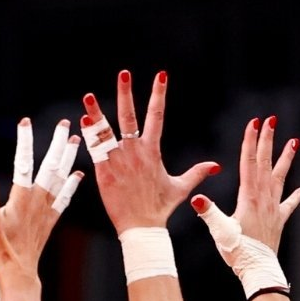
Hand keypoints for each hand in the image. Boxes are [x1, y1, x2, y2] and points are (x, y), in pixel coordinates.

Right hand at [0, 117, 82, 278]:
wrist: (18, 273)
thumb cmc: (0, 250)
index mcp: (21, 197)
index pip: (23, 163)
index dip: (25, 141)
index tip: (26, 121)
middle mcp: (37, 200)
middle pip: (49, 166)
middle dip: (56, 143)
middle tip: (65, 123)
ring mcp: (45, 210)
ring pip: (60, 178)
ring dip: (68, 158)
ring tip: (76, 140)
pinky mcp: (49, 220)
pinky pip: (64, 198)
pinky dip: (71, 185)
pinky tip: (78, 175)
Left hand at [81, 70, 219, 233]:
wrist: (141, 227)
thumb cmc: (159, 208)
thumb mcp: (180, 188)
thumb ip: (196, 173)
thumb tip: (215, 166)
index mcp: (152, 151)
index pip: (157, 116)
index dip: (158, 95)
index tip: (160, 75)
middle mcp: (135, 151)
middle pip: (130, 116)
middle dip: (127, 93)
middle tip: (124, 73)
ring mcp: (118, 161)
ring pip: (106, 132)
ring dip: (97, 113)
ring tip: (89, 96)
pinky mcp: (104, 172)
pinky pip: (95, 150)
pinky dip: (89, 136)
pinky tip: (83, 121)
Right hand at [190, 116, 299, 253]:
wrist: (258, 270)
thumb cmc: (238, 251)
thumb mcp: (219, 231)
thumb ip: (208, 213)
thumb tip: (196, 197)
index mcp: (248, 197)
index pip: (250, 163)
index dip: (251, 142)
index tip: (254, 123)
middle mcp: (263, 198)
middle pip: (266, 164)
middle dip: (267, 141)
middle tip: (271, 120)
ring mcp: (273, 209)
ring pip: (280, 177)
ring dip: (286, 159)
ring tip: (294, 142)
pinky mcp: (278, 221)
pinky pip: (289, 205)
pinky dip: (296, 197)